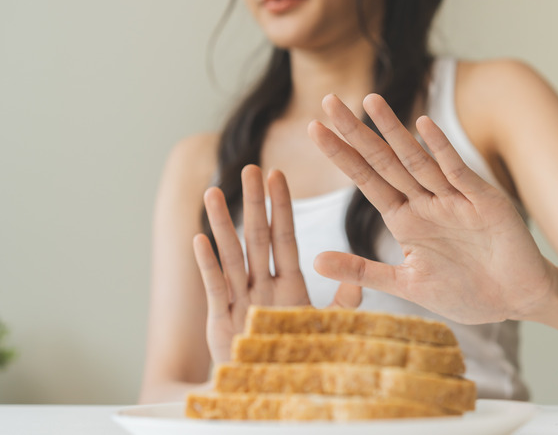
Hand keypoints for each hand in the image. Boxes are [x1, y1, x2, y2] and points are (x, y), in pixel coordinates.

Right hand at [192, 165, 360, 362]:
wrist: (270, 390)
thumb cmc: (295, 357)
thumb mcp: (325, 328)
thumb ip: (341, 304)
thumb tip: (357, 279)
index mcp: (288, 284)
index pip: (284, 237)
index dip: (280, 207)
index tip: (278, 176)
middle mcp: (262, 286)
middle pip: (257, 237)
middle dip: (254, 203)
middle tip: (250, 167)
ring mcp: (240, 300)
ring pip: (232, 254)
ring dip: (222, 224)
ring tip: (213, 191)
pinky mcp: (220, 319)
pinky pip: (214, 287)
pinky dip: (208, 265)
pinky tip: (200, 239)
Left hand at [307, 94, 555, 323]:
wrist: (517, 301)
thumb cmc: (466, 293)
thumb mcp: (405, 285)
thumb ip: (362, 271)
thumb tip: (314, 262)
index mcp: (405, 219)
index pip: (366, 180)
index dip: (341, 155)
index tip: (314, 129)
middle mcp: (425, 202)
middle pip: (384, 161)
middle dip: (356, 132)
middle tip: (328, 101)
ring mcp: (453, 199)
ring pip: (416, 159)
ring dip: (392, 131)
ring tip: (368, 101)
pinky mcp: (483, 202)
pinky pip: (457, 171)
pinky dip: (441, 149)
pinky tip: (422, 124)